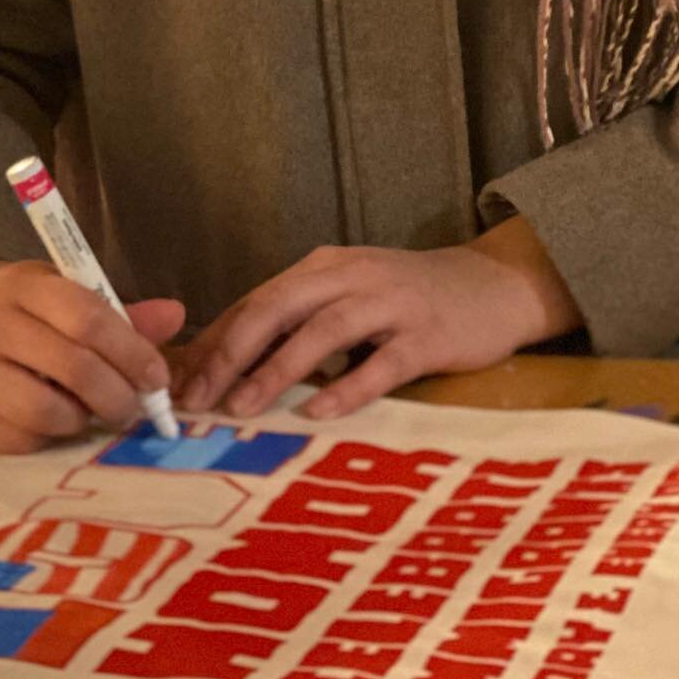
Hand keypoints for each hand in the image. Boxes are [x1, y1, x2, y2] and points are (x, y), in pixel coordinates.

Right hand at [0, 259, 185, 454]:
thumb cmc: (25, 307)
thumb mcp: (67, 293)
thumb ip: (120, 313)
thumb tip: (175, 317)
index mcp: (24, 284)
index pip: (87, 317)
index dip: (131, 351)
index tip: (157, 378)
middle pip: (71, 366)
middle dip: (116, 394)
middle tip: (134, 408)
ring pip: (42, 410)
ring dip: (81, 419)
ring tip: (91, 412)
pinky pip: (15, 440)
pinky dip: (47, 438)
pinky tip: (56, 422)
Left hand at [173, 217, 580, 422]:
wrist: (495, 285)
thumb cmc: (412, 298)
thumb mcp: (351, 294)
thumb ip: (303, 319)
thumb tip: (235, 364)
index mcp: (326, 266)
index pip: (259, 299)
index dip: (218, 339)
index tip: (183, 380)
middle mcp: (352, 276)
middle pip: (279, 306)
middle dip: (233, 350)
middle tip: (199, 395)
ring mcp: (391, 304)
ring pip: (324, 330)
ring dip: (278, 368)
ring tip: (244, 405)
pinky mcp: (427, 336)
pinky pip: (382, 363)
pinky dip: (348, 387)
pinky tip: (319, 411)